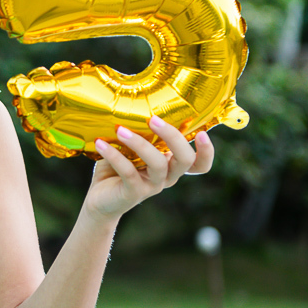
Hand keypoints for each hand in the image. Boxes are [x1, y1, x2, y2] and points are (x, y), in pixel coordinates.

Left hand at [84, 118, 213, 220]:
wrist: (100, 200)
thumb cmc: (116, 169)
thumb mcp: (130, 149)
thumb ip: (139, 134)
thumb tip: (132, 107)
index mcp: (171, 165)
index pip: (199, 164)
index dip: (207, 152)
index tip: (203, 133)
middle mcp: (167, 176)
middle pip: (185, 160)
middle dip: (173, 137)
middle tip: (153, 119)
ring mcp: (152, 186)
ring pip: (157, 164)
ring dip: (140, 143)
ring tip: (120, 129)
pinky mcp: (134, 193)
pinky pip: (129, 172)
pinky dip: (114, 155)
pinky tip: (101, 144)